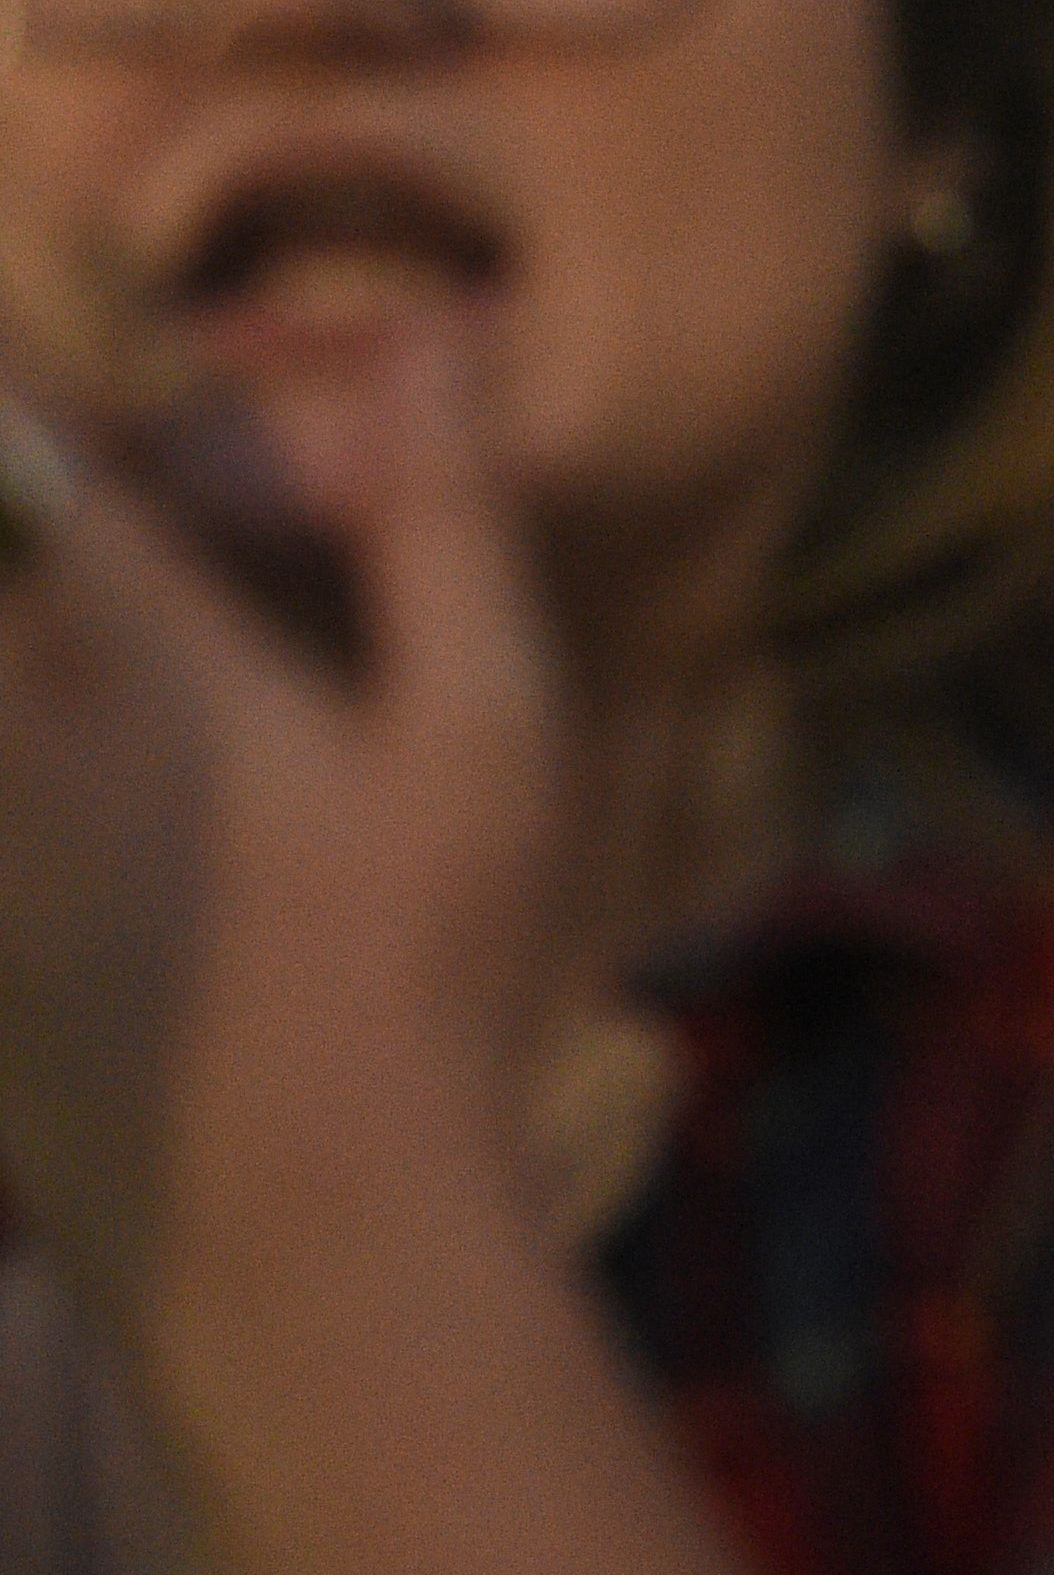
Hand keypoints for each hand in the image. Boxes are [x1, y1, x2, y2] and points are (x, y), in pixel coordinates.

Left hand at [0, 334, 565, 1350]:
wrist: (300, 1233)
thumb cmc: (417, 971)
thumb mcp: (485, 738)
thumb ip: (442, 529)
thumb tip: (428, 341)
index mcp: (127, 654)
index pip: (21, 446)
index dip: (39, 376)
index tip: (100, 360)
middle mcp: (2, 722)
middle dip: (38, 478)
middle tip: (95, 469)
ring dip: (37, 589)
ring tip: (122, 631)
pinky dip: (32, 726)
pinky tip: (114, 785)